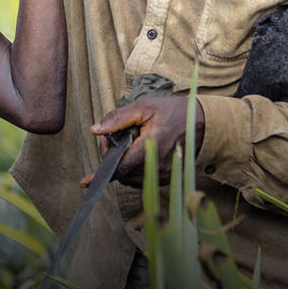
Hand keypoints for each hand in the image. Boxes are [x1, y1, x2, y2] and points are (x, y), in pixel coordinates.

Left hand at [79, 95, 204, 186]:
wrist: (202, 121)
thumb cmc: (173, 111)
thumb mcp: (144, 107)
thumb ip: (118, 118)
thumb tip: (95, 130)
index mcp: (149, 148)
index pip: (120, 169)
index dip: (102, 172)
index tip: (86, 181)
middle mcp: (157, 166)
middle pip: (123, 175)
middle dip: (113, 162)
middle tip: (114, 141)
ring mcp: (164, 174)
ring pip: (132, 180)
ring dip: (124, 168)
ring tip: (128, 146)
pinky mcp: (168, 177)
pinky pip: (144, 180)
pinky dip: (135, 171)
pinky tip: (138, 153)